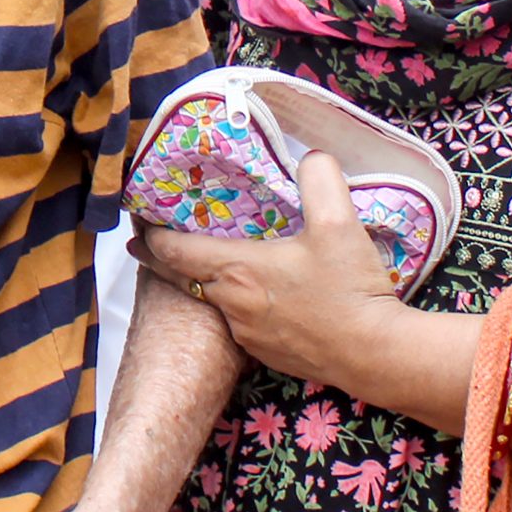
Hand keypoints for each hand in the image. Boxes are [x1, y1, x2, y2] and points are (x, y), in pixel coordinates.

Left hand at [135, 151, 404, 393]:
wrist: (373, 354)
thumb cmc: (349, 289)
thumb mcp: (339, 222)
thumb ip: (320, 178)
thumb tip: (311, 156)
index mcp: (237, 270)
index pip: (176, 251)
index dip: (152, 236)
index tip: (138, 225)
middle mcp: (232, 305)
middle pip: (182, 280)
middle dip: (159, 261)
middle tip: (143, 247)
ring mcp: (248, 335)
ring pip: (213, 303)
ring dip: (203, 284)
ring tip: (204, 267)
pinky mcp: (268, 354)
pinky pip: (240, 325)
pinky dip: (235, 307)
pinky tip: (255, 299)